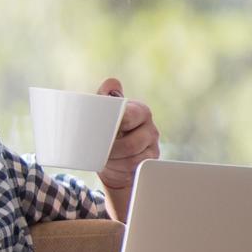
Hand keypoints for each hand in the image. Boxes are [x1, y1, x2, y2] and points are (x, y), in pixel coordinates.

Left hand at [95, 76, 158, 213]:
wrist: (113, 160)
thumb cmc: (107, 133)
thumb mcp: (104, 114)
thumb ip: (105, 96)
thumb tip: (112, 83)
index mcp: (139, 111)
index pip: (129, 117)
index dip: (115, 125)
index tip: (103, 132)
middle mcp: (150, 128)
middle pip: (131, 143)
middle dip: (112, 150)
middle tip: (98, 150)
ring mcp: (152, 147)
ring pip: (133, 158)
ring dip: (114, 161)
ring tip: (104, 158)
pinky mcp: (150, 163)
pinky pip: (136, 169)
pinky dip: (121, 169)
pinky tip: (114, 166)